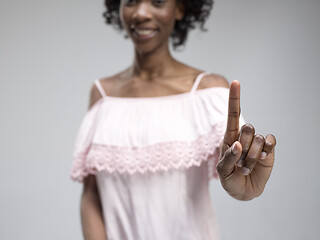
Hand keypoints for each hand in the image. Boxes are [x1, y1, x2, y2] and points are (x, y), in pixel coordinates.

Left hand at [216, 80, 275, 199]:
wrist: (244, 191)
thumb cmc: (229, 179)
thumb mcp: (222, 171)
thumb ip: (227, 158)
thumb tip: (237, 144)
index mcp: (229, 137)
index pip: (233, 114)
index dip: (235, 98)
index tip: (236, 82)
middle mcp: (243, 136)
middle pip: (247, 127)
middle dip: (243, 147)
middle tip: (239, 162)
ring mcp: (257, 142)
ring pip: (258, 138)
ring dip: (252, 157)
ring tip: (246, 167)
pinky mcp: (269, 150)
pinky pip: (270, 142)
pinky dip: (266, 152)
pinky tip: (261, 160)